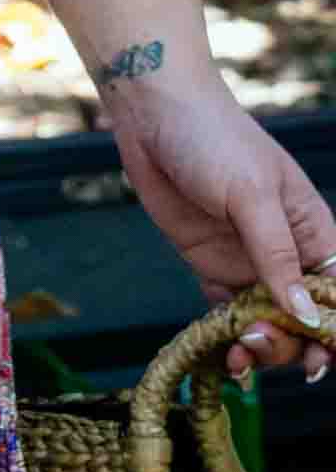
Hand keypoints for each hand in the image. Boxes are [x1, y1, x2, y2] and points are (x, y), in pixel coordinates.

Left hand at [107, 75, 335, 386]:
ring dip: (261, 348)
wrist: (153, 113)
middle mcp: (288, 254)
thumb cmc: (214, 138)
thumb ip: (278, 256)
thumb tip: (310, 319)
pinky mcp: (211, 264)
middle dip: (292, 344)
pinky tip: (220, 353)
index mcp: (315, 233)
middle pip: (306, 320)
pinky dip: (227, 338)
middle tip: (259, 343)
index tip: (321, 358)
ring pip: (268, 324)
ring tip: (239, 354)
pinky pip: (228, 314)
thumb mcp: (251, 194)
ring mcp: (249, 261)